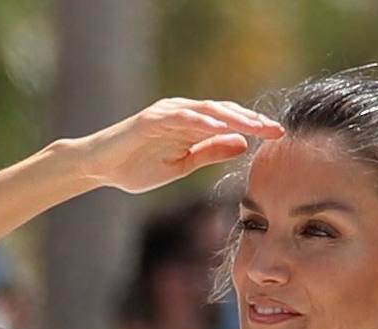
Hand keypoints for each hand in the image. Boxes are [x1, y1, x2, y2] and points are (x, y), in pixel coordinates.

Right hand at [71, 97, 281, 194]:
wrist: (99, 168)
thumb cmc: (135, 167)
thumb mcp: (181, 165)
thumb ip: (209, 152)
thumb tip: (242, 144)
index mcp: (191, 124)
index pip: (228, 121)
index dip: (253, 127)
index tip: (278, 137)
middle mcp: (183, 112)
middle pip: (225, 112)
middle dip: (252, 121)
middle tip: (278, 130)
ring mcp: (168, 113)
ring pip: (209, 110)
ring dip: (235, 117)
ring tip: (257, 126)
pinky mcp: (152, 118)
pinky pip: (183, 116)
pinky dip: (203, 121)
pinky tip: (223, 127)